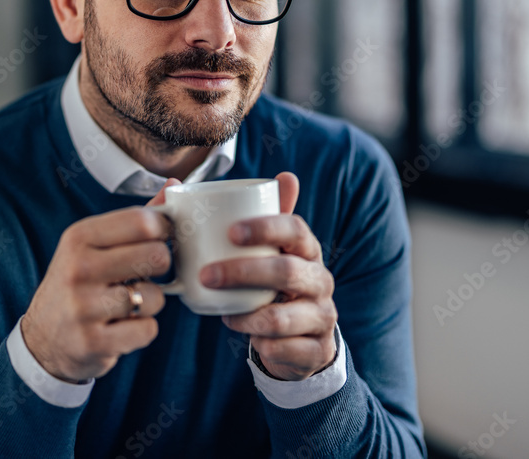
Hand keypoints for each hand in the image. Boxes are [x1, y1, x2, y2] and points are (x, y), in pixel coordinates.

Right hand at [20, 179, 180, 381]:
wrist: (43, 339)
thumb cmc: (79, 284)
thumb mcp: (94, 245)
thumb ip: (135, 219)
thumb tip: (174, 185)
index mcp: (79, 237)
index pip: (143, 221)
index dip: (164, 230)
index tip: (161, 239)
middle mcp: (78, 268)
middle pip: (156, 256)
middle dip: (160, 267)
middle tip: (145, 273)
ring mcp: (84, 307)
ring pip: (155, 297)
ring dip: (150, 302)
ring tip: (129, 303)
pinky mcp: (93, 342)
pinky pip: (147, 329)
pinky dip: (142, 330)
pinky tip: (122, 326)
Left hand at [201, 171, 336, 380]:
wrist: (301, 338)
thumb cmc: (274, 285)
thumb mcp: (269, 251)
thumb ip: (256, 217)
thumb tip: (243, 178)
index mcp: (308, 249)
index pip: (296, 229)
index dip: (265, 228)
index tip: (230, 231)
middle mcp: (320, 279)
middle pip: (286, 272)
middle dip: (243, 272)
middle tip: (207, 275)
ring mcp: (322, 315)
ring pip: (283, 316)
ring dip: (246, 316)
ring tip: (223, 314)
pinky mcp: (316, 349)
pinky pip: (286, 349)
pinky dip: (262, 345)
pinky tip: (247, 337)